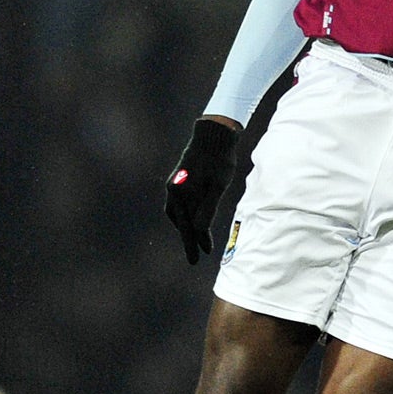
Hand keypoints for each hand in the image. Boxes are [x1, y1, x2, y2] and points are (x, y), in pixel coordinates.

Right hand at [165, 118, 239, 263]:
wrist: (213, 135)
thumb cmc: (219, 160)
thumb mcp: (218, 186)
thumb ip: (207, 208)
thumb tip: (197, 230)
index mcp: (181, 192)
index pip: (188, 225)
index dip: (196, 242)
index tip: (201, 257)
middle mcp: (173, 190)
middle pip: (180, 221)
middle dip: (189, 240)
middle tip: (194, 259)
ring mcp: (174, 184)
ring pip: (177, 213)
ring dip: (185, 227)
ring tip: (194, 240)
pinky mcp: (179, 180)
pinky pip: (178, 204)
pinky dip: (184, 214)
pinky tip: (191, 218)